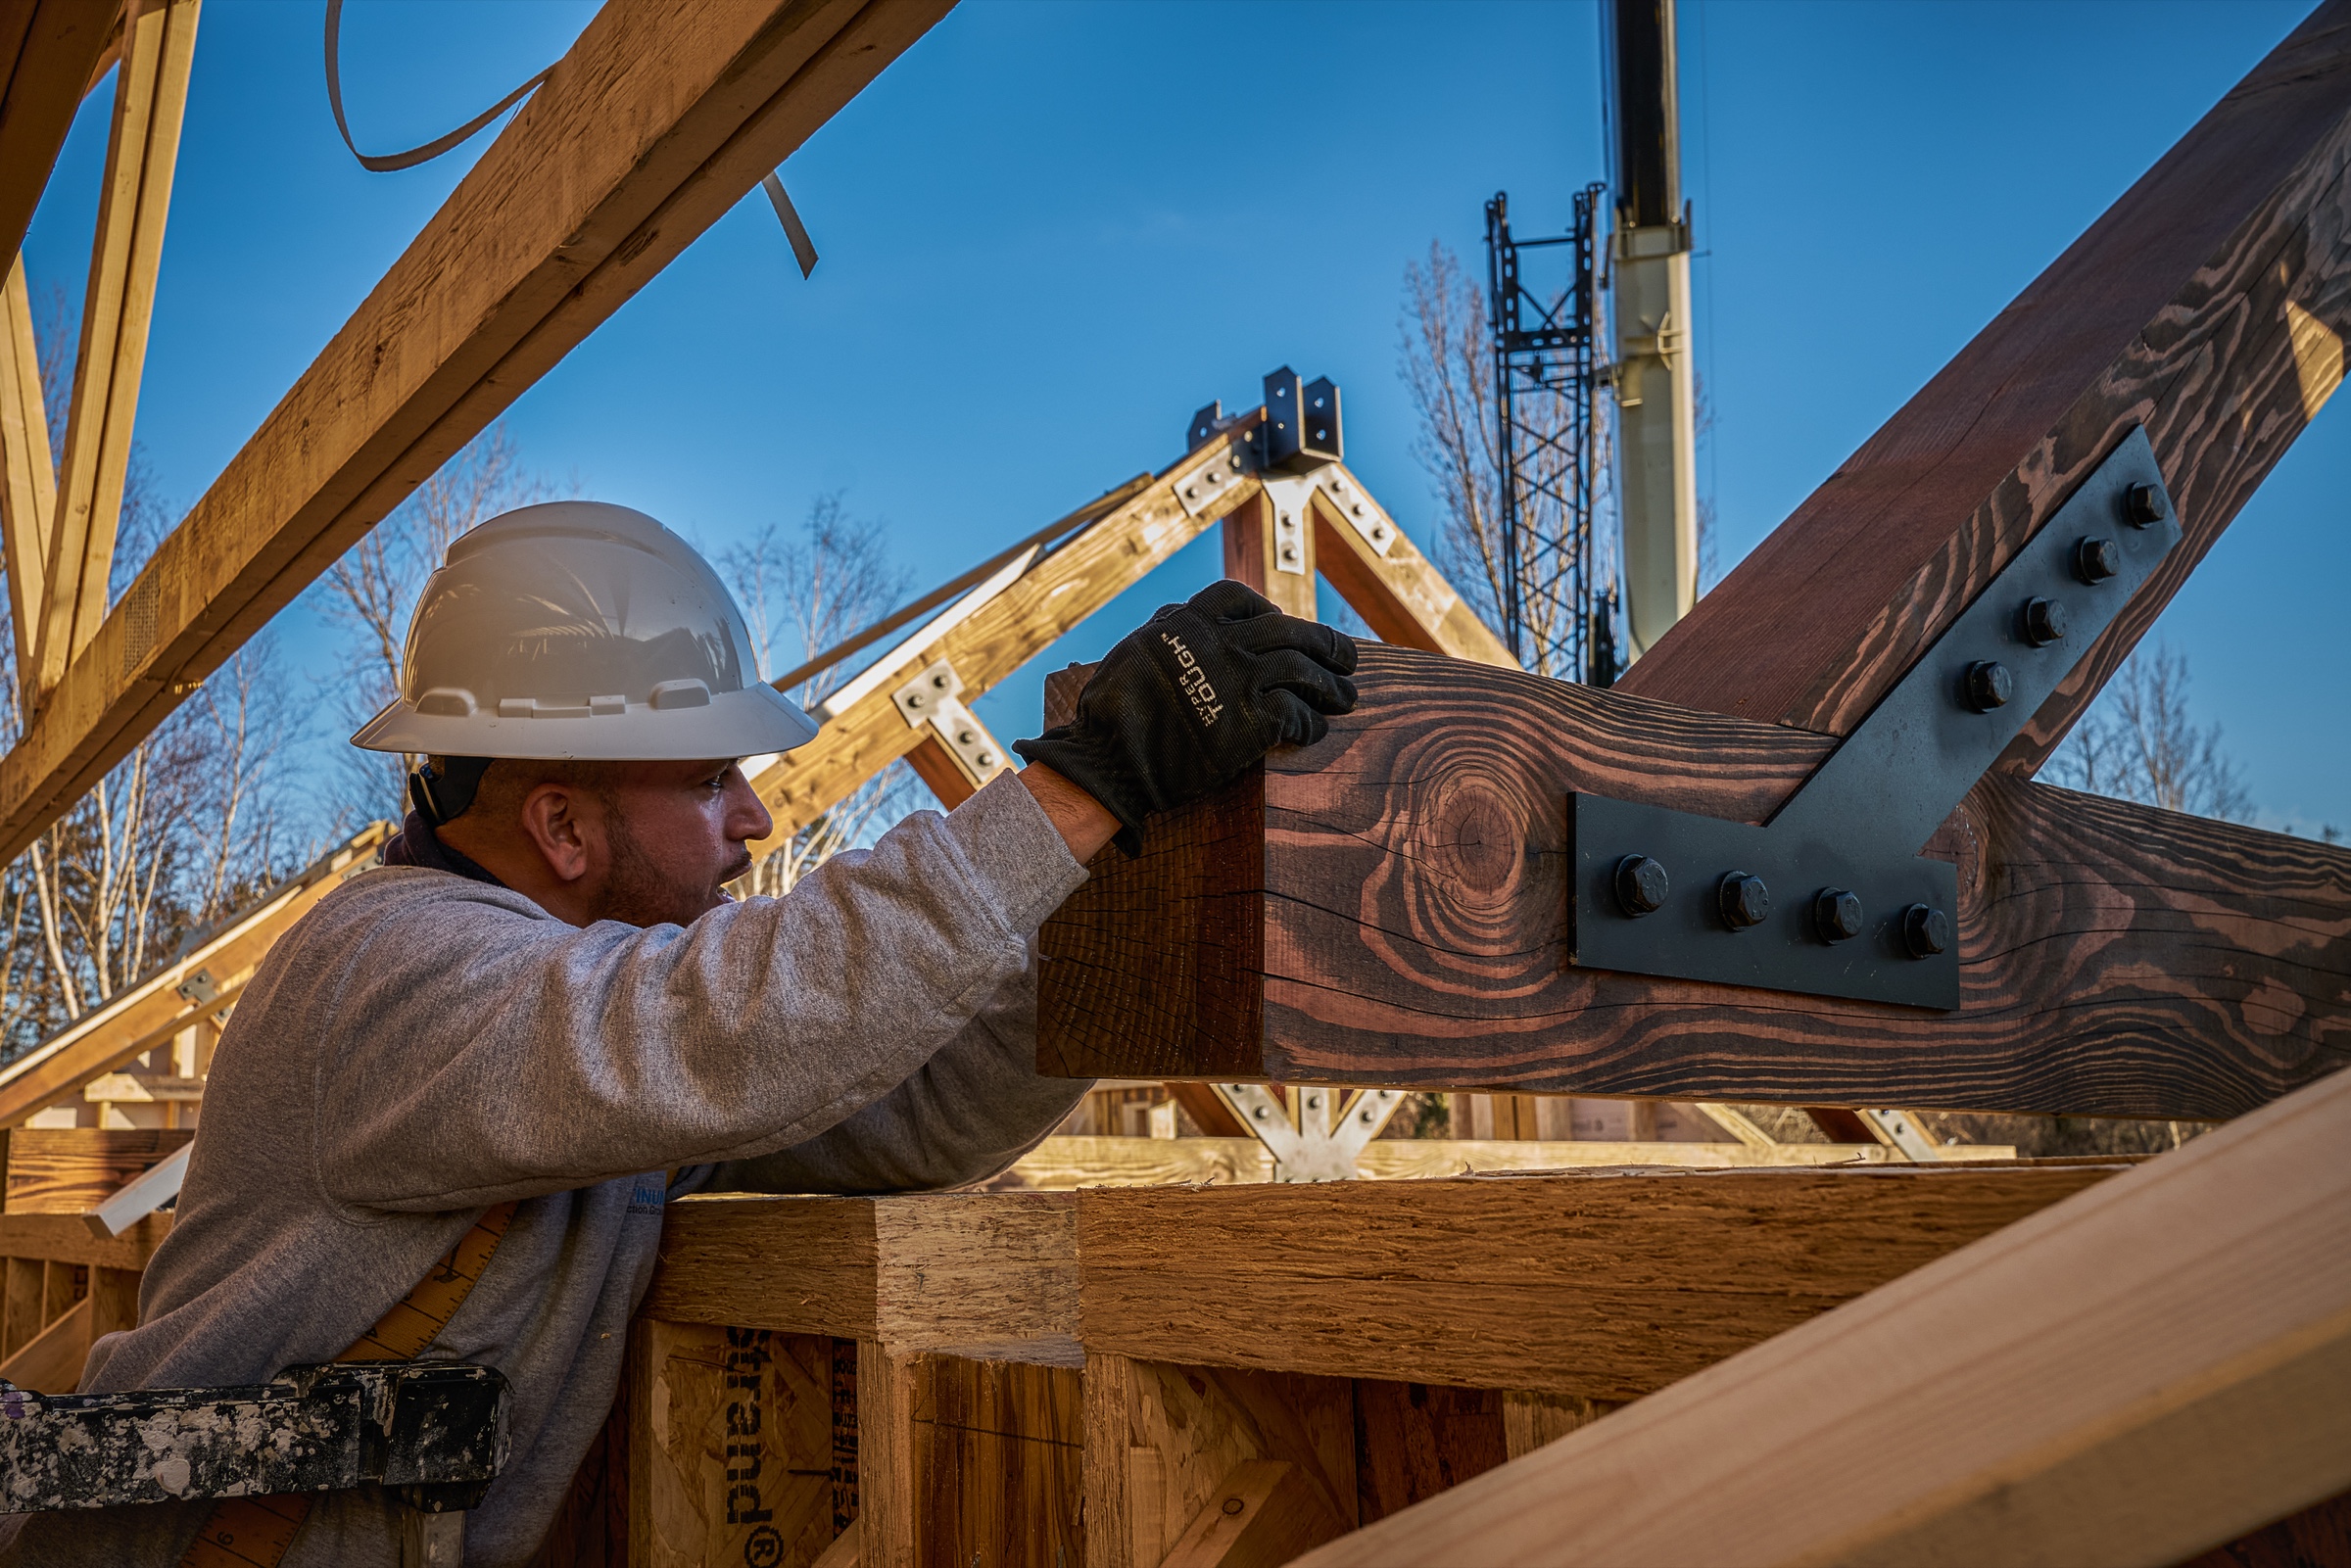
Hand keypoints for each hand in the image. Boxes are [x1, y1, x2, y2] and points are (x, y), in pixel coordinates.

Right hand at [1013, 581, 1357, 854]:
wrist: (1111, 758)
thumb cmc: (1111, 712)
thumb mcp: (1132, 651)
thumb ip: (1164, 632)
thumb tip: (1178, 614)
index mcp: (1189, 623)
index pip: (1240, 599)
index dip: (1268, 610)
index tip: (1283, 621)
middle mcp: (1221, 644)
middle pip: (1289, 631)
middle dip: (1326, 643)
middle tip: (1348, 657)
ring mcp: (1239, 681)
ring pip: (1302, 671)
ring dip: (1331, 685)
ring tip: (1347, 698)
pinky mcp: (1251, 722)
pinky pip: (1297, 715)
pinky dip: (1313, 724)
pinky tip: (1317, 731)